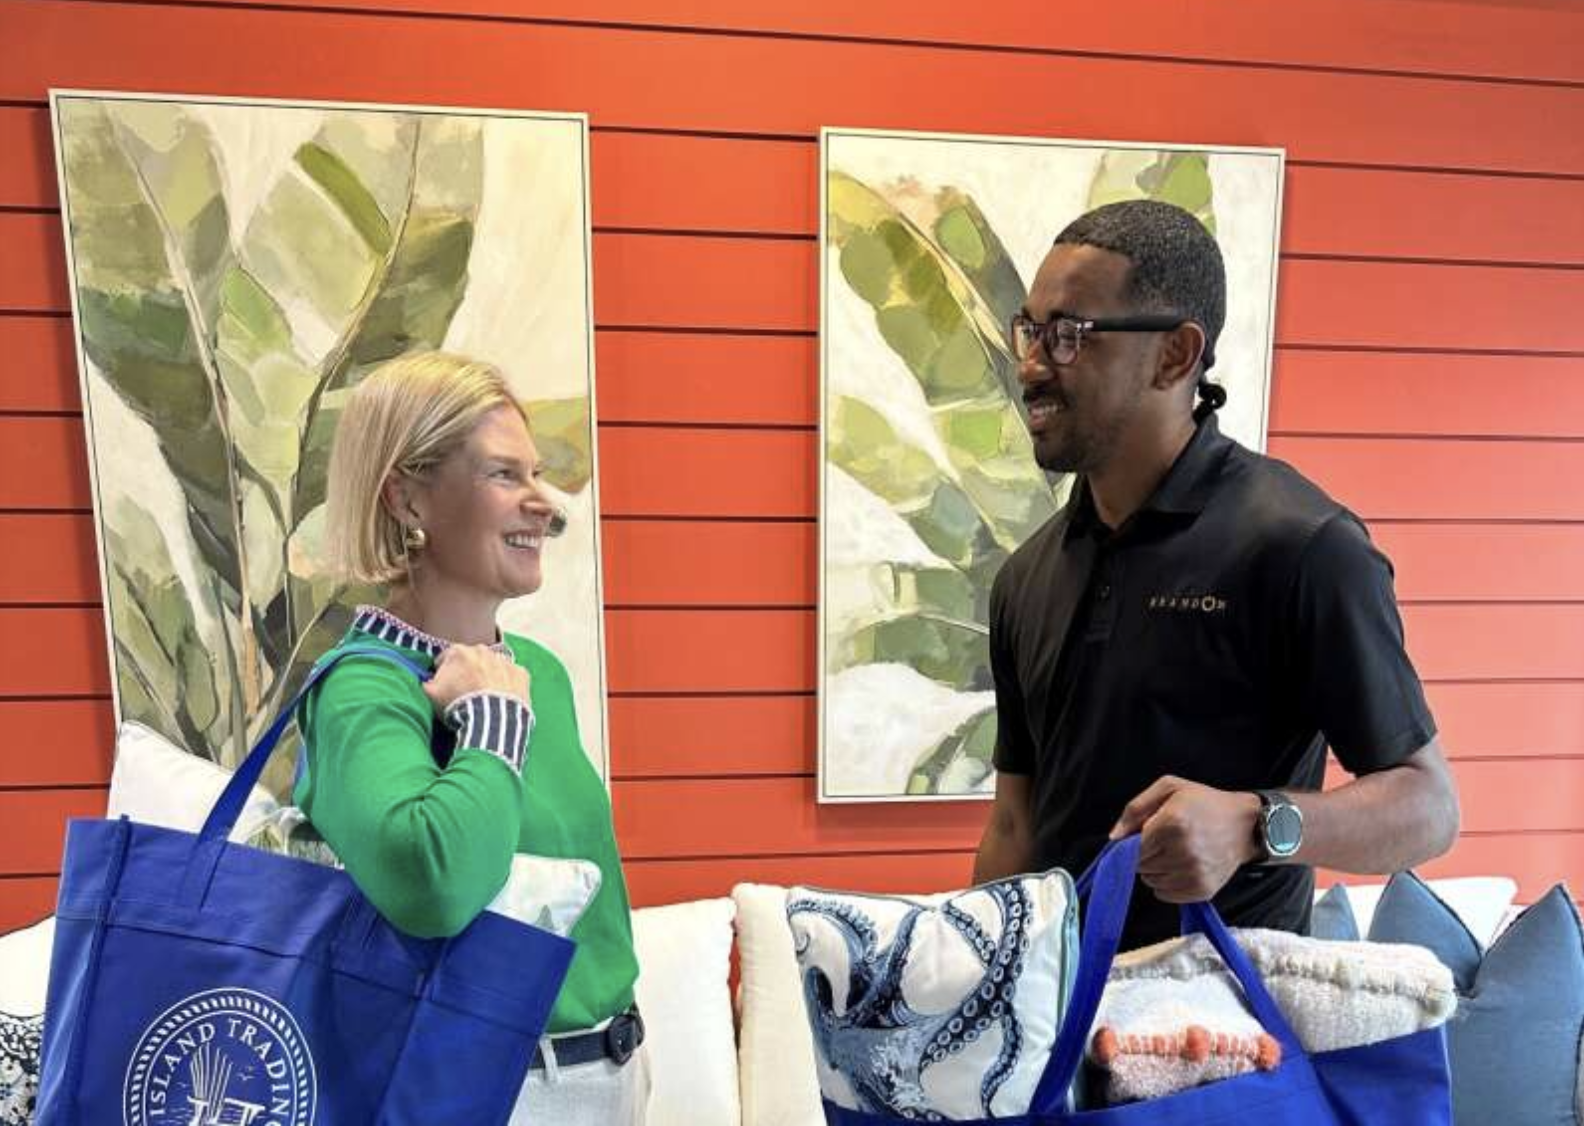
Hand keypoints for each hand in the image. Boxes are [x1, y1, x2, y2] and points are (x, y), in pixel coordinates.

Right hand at [422, 645, 529, 713]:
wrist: (491, 721)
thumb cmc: (458, 706)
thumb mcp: (431, 695)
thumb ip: (425, 683)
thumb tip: (425, 681)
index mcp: (459, 652)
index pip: (445, 659)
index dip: (442, 673)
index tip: (443, 686)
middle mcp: (483, 650)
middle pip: (471, 660)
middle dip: (467, 672)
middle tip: (465, 693)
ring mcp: (504, 661)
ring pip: (493, 666)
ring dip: (488, 677)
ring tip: (484, 698)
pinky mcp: (521, 674)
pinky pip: (512, 677)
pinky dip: (507, 685)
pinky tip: (501, 699)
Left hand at [1108, 776, 1261, 902]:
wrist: (1246, 825)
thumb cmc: (1204, 803)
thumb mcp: (1169, 788)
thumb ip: (1135, 808)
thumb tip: (1114, 837)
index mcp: (1172, 823)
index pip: (1132, 847)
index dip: (1132, 842)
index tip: (1143, 835)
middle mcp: (1183, 851)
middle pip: (1139, 865)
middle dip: (1144, 854)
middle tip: (1162, 841)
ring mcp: (1194, 873)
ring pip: (1150, 881)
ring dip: (1155, 869)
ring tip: (1173, 852)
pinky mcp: (1202, 890)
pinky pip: (1165, 895)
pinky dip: (1166, 883)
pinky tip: (1180, 867)